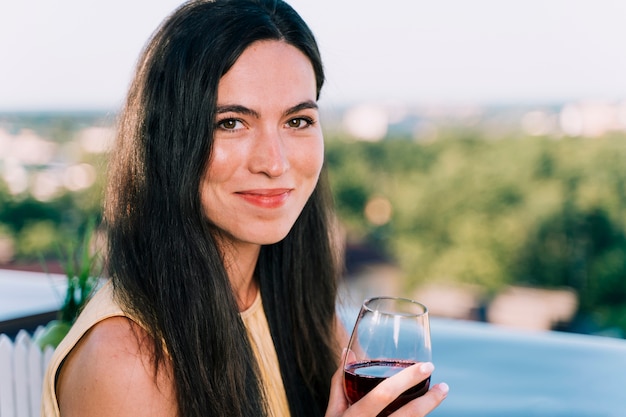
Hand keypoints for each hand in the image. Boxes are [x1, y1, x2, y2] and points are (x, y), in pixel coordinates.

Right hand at [325, 359, 447, 416]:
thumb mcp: (334, 412)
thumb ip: (340, 382)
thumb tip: (348, 351)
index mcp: (356, 416)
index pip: (384, 394)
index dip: (406, 379)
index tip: (426, 366)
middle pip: (408, 415)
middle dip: (429, 400)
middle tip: (444, 386)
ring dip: (429, 409)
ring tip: (440, 394)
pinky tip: (425, 409)